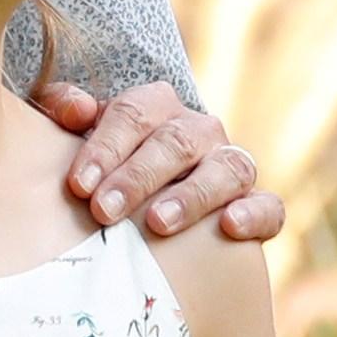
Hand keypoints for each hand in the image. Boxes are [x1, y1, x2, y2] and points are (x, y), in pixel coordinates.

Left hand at [41, 77, 281, 242]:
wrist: (148, 215)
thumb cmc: (108, 173)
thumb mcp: (82, 140)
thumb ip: (67, 113)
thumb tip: (72, 110)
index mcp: (158, 109)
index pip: (133, 113)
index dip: (105, 147)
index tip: (79, 184)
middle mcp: (199, 132)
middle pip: (174, 142)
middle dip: (137, 176)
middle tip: (103, 210)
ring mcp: (231, 166)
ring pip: (225, 169)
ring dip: (191, 195)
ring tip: (157, 222)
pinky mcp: (258, 205)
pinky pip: (269, 205)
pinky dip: (254, 213)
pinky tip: (230, 227)